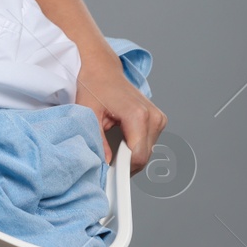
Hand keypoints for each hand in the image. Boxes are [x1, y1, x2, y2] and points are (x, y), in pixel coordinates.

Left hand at [74, 56, 166, 172]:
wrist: (102, 70)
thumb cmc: (93, 87)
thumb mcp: (88, 114)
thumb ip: (98, 141)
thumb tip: (104, 164)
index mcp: (138, 115)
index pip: (138, 155)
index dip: (124, 170)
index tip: (110, 176)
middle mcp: (153, 116)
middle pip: (144, 156)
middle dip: (126, 164)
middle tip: (106, 163)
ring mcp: (158, 118)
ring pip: (147, 151)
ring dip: (130, 156)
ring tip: (111, 148)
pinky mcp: (158, 120)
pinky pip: (148, 143)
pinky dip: (135, 147)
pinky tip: (121, 142)